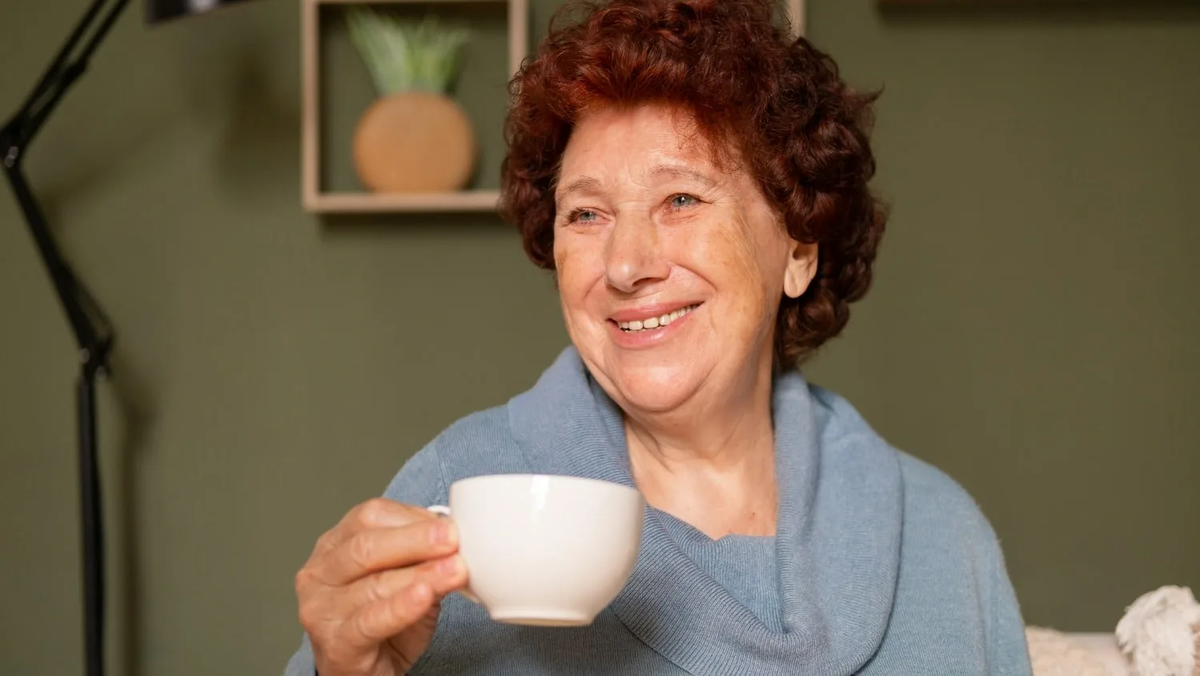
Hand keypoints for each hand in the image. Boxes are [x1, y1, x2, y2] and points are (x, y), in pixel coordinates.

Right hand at [295, 498, 467, 675]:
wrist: (365, 672)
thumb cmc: (382, 619)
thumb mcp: (406, 578)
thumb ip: (423, 556)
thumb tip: (456, 539)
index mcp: (334, 544)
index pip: (369, 517)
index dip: (411, 518)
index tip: (447, 524)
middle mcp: (320, 572)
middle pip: (367, 546)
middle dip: (416, 540)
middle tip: (452, 539)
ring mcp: (322, 608)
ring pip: (373, 584)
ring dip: (421, 574)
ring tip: (454, 570)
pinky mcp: (335, 642)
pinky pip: (370, 621)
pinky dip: (400, 607)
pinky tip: (424, 596)